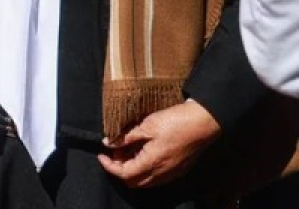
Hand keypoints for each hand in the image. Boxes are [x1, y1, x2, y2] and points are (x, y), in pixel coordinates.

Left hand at [99, 100, 221, 187]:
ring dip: (133, 169)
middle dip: (120, 168)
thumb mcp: (146, 126)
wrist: (204, 122)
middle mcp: (162, 173)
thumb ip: (126, 137)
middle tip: (115, 151)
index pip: (123, 174)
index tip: (101, 154)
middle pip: (133, 182)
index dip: (109, 165)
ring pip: (145, 180)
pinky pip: (157, 176)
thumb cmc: (175, 122)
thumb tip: (108, 142)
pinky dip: (145, 168)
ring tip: (127, 149)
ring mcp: (172, 173)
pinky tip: (143, 151)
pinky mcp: (179, 169)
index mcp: (152, 163)